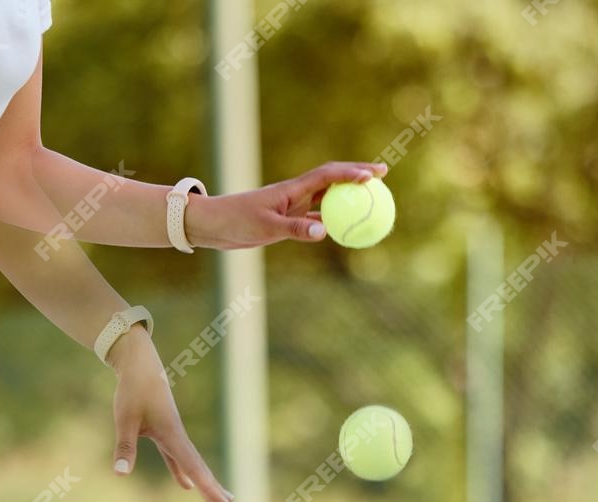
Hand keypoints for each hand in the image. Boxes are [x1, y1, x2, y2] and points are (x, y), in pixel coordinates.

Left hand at [109, 328, 232, 501]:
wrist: (140, 364)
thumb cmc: (132, 390)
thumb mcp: (125, 419)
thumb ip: (125, 447)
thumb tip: (121, 473)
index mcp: (172, 435)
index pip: (194, 467)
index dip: (208, 488)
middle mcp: (178, 437)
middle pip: (200, 470)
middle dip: (214, 492)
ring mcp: (173, 435)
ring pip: (193, 465)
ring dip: (205, 484)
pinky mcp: (165, 432)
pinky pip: (178, 458)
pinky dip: (183, 472)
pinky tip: (186, 486)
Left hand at [184, 160, 387, 249]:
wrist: (214, 225)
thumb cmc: (236, 221)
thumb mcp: (266, 227)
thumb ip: (295, 229)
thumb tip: (324, 231)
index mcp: (292, 189)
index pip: (328, 175)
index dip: (352, 173)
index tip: (373, 175)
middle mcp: (295, 193)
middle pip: (333, 179)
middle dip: (358, 174)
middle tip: (383, 174)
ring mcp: (292, 205)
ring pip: (327, 197)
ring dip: (349, 194)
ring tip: (373, 195)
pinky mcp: (287, 219)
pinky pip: (317, 216)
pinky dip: (333, 218)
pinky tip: (346, 226)